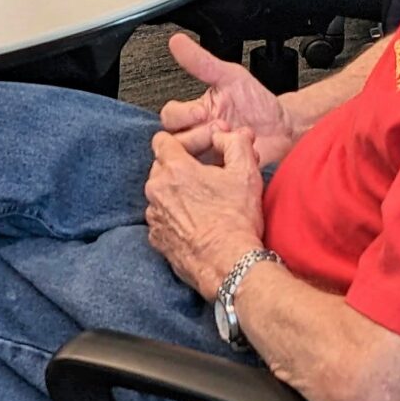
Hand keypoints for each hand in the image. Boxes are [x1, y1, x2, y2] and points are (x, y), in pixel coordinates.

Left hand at [145, 126, 267, 298]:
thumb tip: (228, 135)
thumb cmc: (236, 219)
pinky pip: (162, 218)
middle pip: (161, 166)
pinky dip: (175, 216)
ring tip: (203, 201)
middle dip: (182, 166)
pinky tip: (196, 222)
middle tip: (207, 175)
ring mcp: (154, 216)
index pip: (163, 140)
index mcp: (174, 168)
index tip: (200, 150)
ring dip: (177, 192)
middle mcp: (156, 190)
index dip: (184, 141)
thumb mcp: (245, 173)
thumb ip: (236, 144)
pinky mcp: (156, 238)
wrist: (229, 265)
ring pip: (161, 193)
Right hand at [159, 32, 295, 166]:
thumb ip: (202, 61)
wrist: (285, 127)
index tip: (201, 112)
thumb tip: (177, 41)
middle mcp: (198, 135)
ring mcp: (209, 156)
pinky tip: (238, 156)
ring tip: (232, 140)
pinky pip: (209, 178)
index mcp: (194, 113)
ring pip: (189, 161)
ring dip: (210, 150)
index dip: (181, 116)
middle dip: (196, 135)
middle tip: (220, 128)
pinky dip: (223, 167)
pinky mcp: (222, 173)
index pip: (169, 116)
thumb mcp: (230, 76)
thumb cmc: (258, 102)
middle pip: (174, 141)